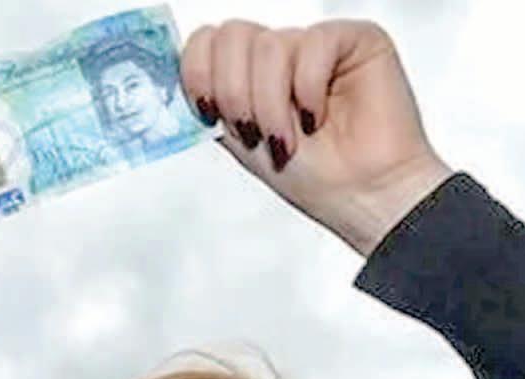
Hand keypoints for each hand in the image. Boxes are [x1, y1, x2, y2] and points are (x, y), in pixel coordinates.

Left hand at [181, 19, 454, 255]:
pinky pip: (314, 42)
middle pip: (230, 34)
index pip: (205, 41)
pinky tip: (318, 115)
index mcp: (248, 73)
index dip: (196, 71)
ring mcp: (314, 44)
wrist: (360, 197)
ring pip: (269, 44)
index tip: (206, 111)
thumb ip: (208, 101)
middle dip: (233, 90)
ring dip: (271, 102)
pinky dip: (308, 86)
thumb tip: (164, 77)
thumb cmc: (311, 176)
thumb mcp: (238, 140)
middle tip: (251, 130)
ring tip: (289, 138)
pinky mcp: (355, 40)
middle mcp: (279, 54)